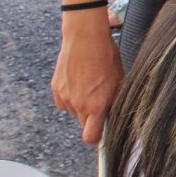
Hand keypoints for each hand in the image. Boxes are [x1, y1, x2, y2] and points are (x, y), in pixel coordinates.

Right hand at [51, 12, 123, 144]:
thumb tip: (113, 116)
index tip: (101, 134)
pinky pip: (64, 101)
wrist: (85, 37)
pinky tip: (79, 81)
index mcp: (97, 105)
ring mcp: (65, 97)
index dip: (97, 138)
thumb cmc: (106, 56)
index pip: (91, 138)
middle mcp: (79, 105)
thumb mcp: (119, 80)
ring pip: (75, 112)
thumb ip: (114, 102)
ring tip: (90, 85)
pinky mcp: (56, 89)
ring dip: (82, 105)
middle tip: (99, 101)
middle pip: (84, 125)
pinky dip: (71, 96)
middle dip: (92, 118)